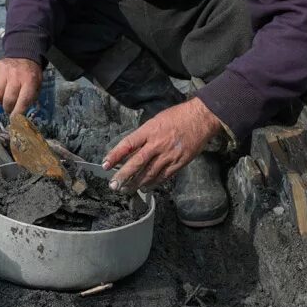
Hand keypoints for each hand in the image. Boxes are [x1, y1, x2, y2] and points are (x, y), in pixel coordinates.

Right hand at [0, 57, 41, 116]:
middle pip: (8, 99)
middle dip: (8, 108)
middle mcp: (16, 75)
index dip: (17, 113)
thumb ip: (29, 99)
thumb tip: (19, 116)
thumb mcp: (36, 86)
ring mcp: (4, 70)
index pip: (23, 101)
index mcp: (30, 80)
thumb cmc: (30, 76)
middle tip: (9, 109)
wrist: (24, 56)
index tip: (14, 119)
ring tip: (3, 98)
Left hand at [102, 98, 221, 192]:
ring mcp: (168, 155)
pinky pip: (163, 176)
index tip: (105, 165)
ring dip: (136, 183)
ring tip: (127, 190)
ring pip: (149, 173)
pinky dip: (153, 183)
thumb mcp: (156, 120)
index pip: (128, 144)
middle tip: (114, 186)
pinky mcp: (179, 163)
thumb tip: (132, 149)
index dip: (115, 155)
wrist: (201, 118)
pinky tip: (146, 188)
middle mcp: (157, 144)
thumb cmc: (177, 116)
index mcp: (150, 131)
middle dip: (123, 176)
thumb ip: (144, 135)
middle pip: (136, 163)